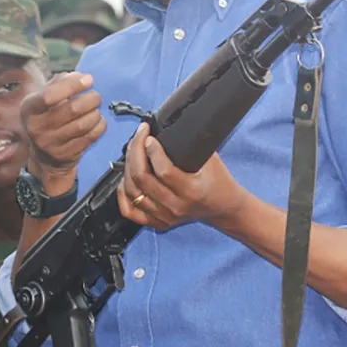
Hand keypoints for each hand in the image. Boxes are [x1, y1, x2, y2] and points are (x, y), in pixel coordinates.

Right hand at [21, 72, 105, 186]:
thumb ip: (59, 84)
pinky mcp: (66, 155)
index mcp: (29, 109)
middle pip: (71, 109)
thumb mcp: (42, 99)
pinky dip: (99, 126)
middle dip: (90, 99)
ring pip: (83, 124)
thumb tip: (79, 77)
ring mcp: (51, 144)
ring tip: (95, 109)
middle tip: (96, 96)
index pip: (50, 95)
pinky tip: (97, 121)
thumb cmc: (46, 118)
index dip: (72, 85)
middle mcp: (37, 128)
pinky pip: (90, 137)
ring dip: (95, 113)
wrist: (44, 155)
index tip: (88, 79)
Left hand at [117, 122, 249, 230]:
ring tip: (132, 152)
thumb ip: (190, 144)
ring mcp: (165, 216)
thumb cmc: (219, 180)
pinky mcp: (158, 222)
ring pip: (133, 192)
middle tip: (138, 136)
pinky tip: (125, 179)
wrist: (224, 207)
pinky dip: (123, 194)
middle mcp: (176, 206)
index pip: (164, 171)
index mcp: (192, 191)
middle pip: (143, 179)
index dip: (152, 151)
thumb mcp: (211, 159)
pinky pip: (130, 211)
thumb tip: (166, 124)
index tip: (148, 135)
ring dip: (127, 169)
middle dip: (135, 152)